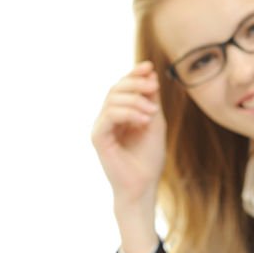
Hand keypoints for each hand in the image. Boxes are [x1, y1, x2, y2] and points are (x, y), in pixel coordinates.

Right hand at [91, 61, 167, 252]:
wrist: (143, 185)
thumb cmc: (149, 158)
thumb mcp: (155, 122)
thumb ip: (151, 101)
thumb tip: (150, 74)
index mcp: (120, 114)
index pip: (123, 87)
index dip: (134, 74)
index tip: (149, 67)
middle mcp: (107, 118)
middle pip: (115, 89)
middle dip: (135, 83)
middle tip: (154, 86)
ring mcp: (101, 127)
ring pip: (112, 100)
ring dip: (136, 101)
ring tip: (153, 112)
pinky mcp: (98, 137)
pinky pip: (109, 116)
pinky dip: (128, 114)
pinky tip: (144, 120)